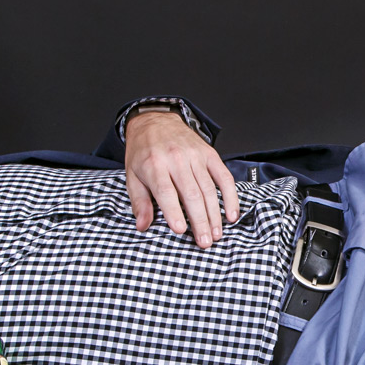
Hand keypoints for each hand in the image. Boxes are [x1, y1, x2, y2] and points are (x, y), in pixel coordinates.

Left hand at [124, 108, 241, 248]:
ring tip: (216, 234)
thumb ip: (139, 202)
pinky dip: (230, 196)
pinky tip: (231, 214)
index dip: (173, 212)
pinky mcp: (209, 154)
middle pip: (191, 194)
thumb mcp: (132, 176)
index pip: (166, 191)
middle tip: (204, 242)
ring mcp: (195, 156)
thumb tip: (142, 226)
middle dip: (200, 221)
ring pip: (209, 189)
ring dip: (215, 215)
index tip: (180, 230)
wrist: (155, 121)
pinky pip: (224, 177)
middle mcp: (176, 159)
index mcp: (154, 165)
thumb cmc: (143, 152)